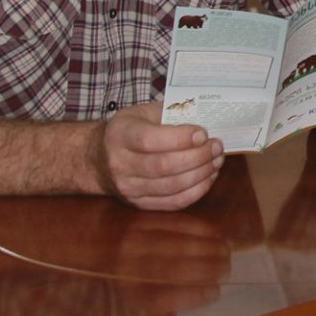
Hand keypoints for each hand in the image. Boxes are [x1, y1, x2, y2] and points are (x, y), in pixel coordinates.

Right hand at [100, 102, 223, 210]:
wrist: (98, 159)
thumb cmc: (129, 130)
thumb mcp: (142, 112)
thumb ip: (171, 112)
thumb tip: (207, 118)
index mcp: (120, 135)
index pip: (150, 141)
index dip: (180, 138)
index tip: (203, 134)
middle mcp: (120, 164)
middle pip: (164, 166)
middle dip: (198, 156)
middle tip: (217, 146)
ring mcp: (129, 187)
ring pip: (172, 186)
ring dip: (202, 173)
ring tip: (216, 160)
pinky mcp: (139, 204)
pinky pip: (173, 202)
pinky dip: (197, 191)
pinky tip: (208, 177)